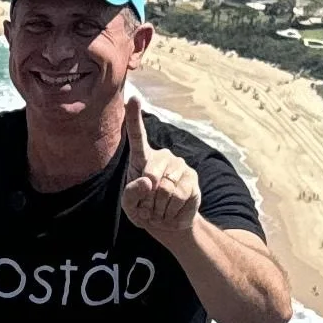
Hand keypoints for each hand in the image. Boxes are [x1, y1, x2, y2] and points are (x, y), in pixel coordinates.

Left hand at [120, 96, 200, 239]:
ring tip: (160, 209)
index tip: (132, 98)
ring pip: (165, 189)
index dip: (134, 117)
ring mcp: (180, 165)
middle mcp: (162, 157)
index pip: (137, 135)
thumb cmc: (144, 209)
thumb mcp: (129, 205)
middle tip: (149, 207)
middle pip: (150, 176)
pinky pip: (179, 196)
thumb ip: (131, 193)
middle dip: (147, 199)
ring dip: (159, 207)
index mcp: (142, 158)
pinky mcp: (193, 178)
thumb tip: (149, 180)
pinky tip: (172, 210)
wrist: (168, 224)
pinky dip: (171, 210)